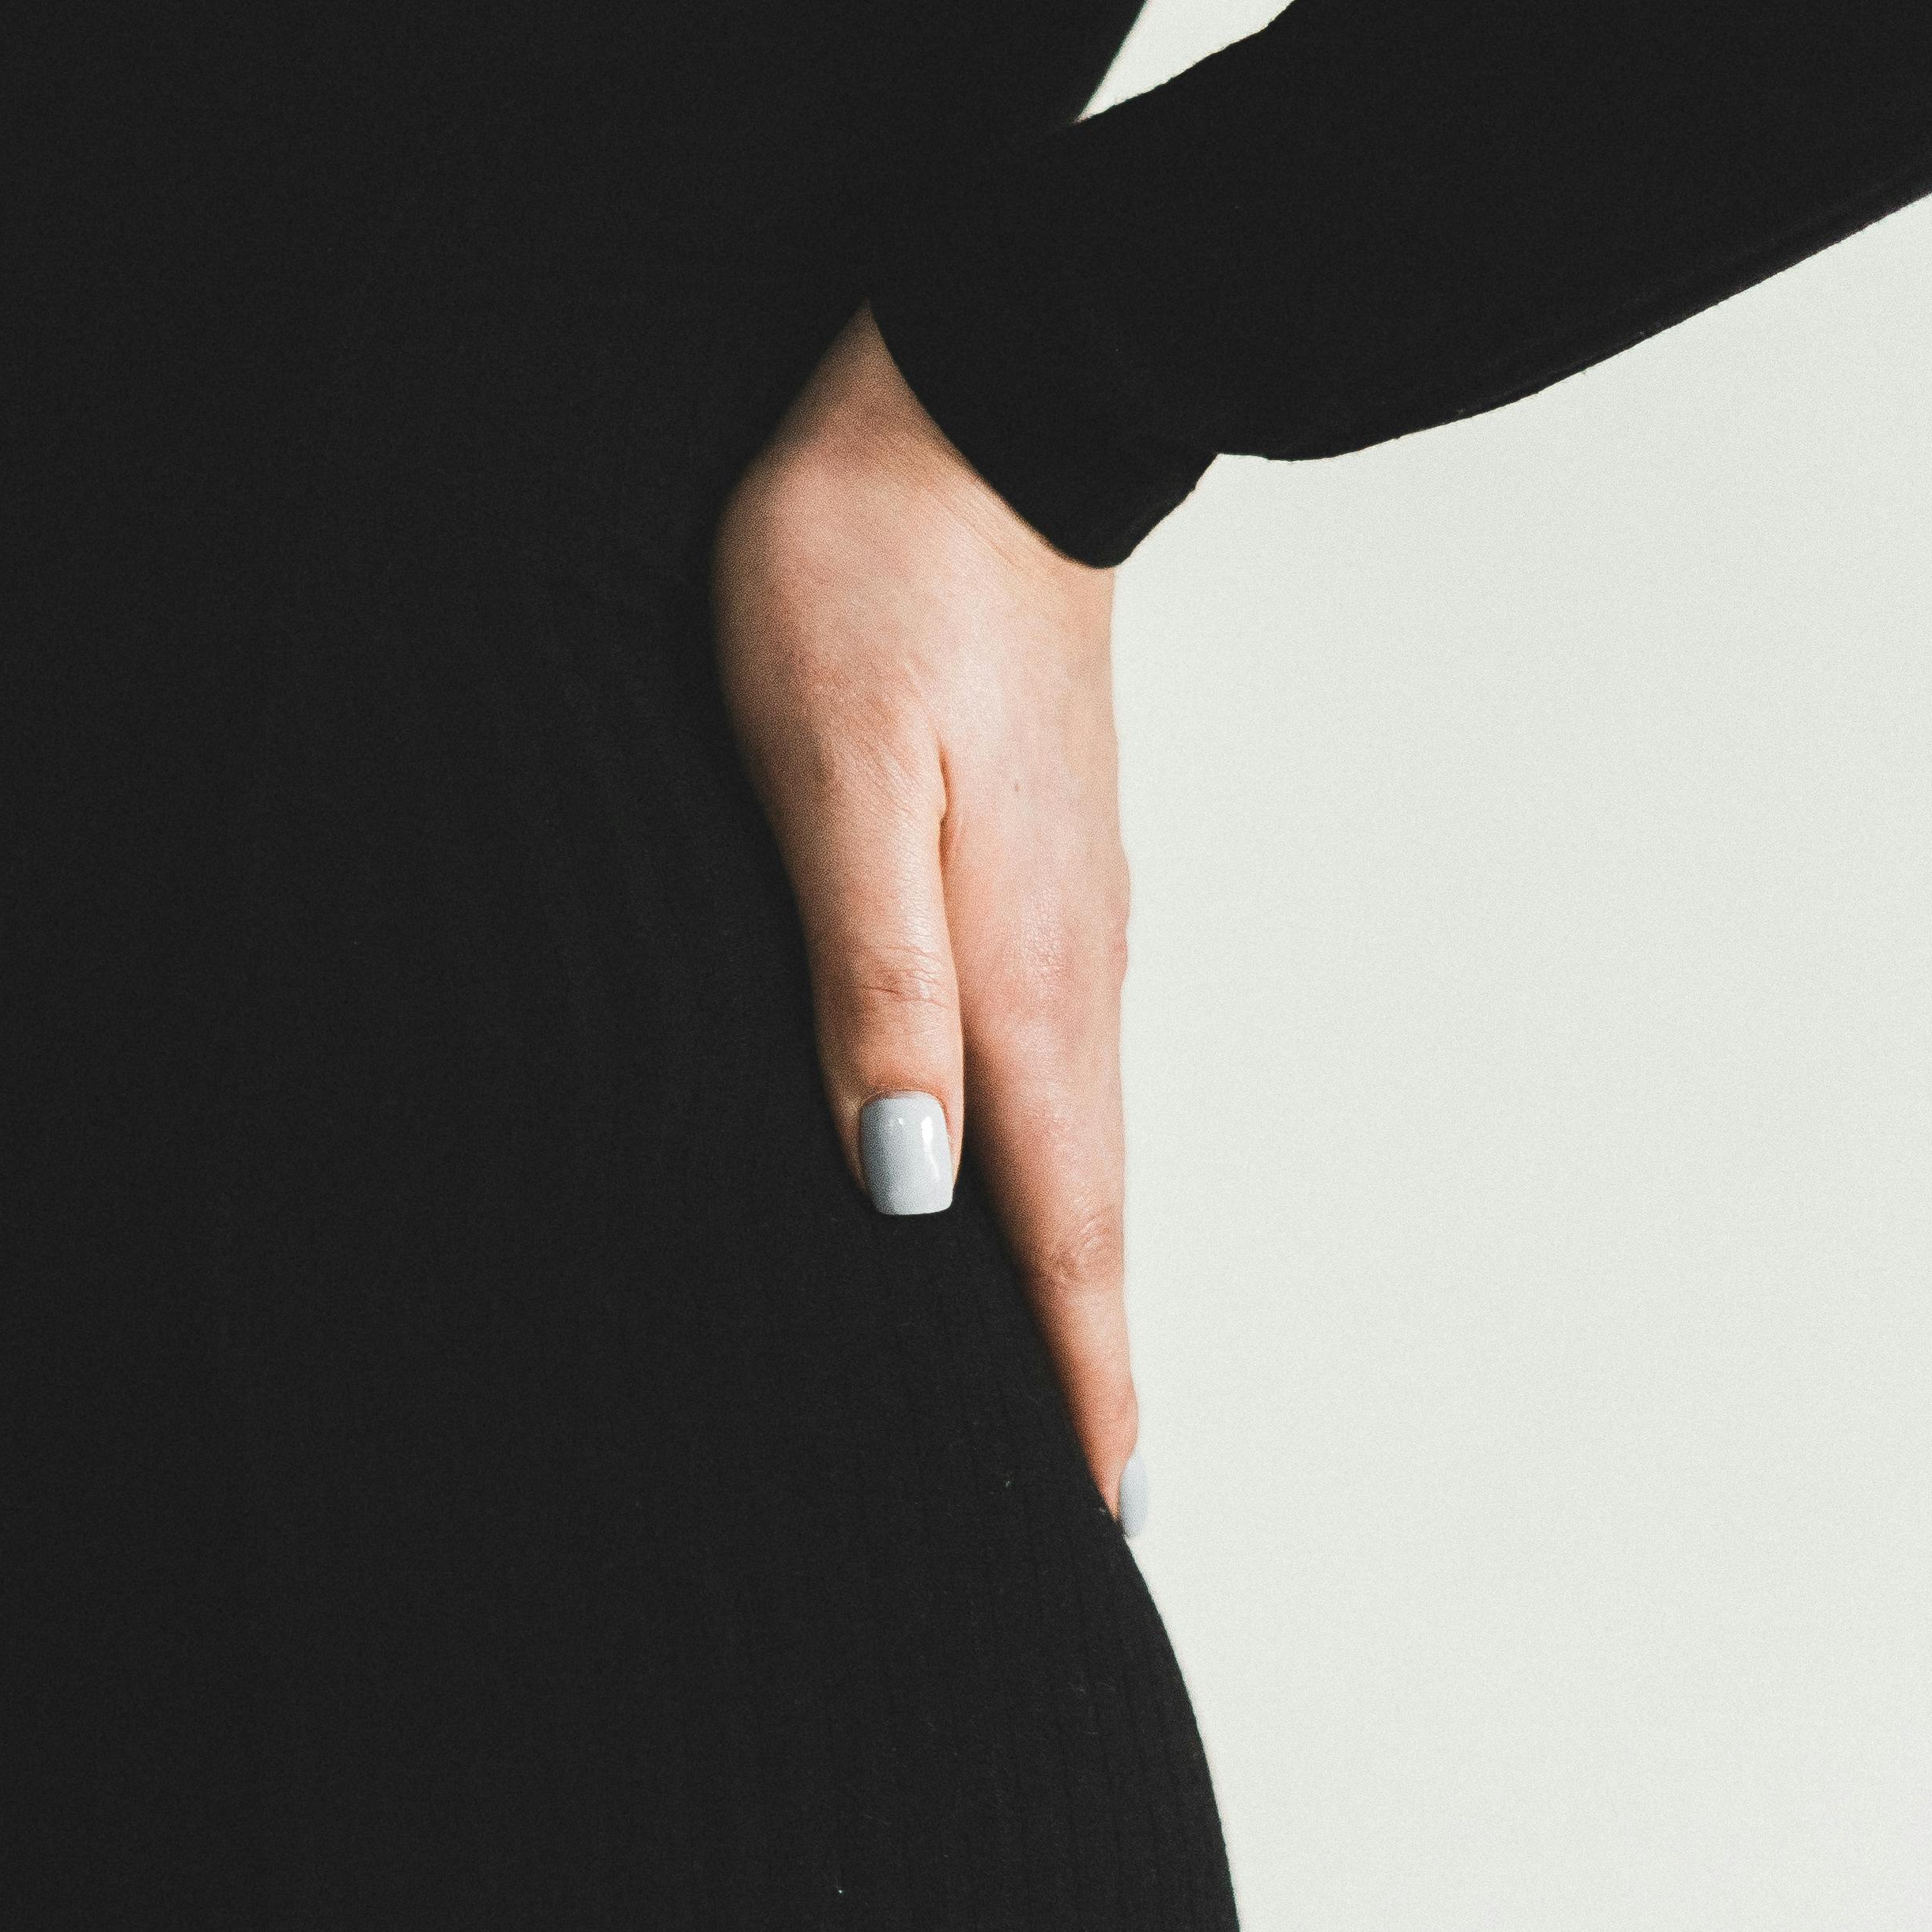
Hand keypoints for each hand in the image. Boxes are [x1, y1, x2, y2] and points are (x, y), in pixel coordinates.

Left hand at [711, 307, 1139, 1517]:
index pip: (1055, 1228)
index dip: (1074, 1383)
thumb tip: (908, 1187)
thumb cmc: (859, 577)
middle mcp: (1069, 965)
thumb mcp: (833, 774)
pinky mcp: (1042, 866)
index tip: (1097, 1526)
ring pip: (1078, 1149)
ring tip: (1070, 1405)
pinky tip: (1015, 1199)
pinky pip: (1057, 1071)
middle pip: (1089, 1218)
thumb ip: (867, 976)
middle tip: (1098, 1529)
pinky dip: (1054, 1176)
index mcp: (1020, 967)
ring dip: (1076, 1286)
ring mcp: (1069, 917)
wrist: (972, 402)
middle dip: (1091, 1376)